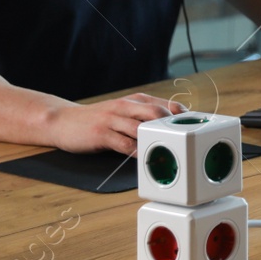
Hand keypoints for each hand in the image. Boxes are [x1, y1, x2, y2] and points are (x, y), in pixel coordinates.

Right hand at [46, 94, 181, 153]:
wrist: (62, 121)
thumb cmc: (100, 119)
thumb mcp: (125, 112)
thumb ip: (146, 117)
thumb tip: (175, 128)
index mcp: (137, 100)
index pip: (167, 105)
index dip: (184, 118)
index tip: (197, 130)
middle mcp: (127, 106)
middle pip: (157, 113)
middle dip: (173, 126)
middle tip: (187, 142)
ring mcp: (113, 119)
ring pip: (142, 127)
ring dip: (158, 140)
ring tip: (172, 153)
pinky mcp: (102, 134)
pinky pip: (124, 144)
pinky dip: (138, 152)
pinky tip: (147, 159)